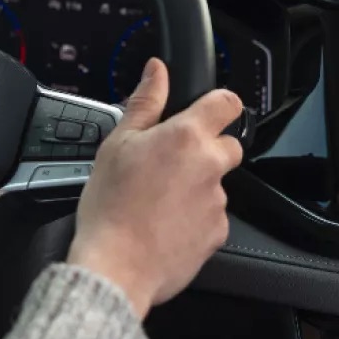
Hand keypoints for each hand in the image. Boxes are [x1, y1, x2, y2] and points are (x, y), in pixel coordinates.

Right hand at [68, 58, 243, 318]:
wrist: (117, 267)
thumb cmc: (110, 207)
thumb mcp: (117, 144)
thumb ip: (145, 103)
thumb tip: (157, 71)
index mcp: (186, 136)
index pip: (227, 103)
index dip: (219, 103)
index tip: (208, 110)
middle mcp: (210, 166)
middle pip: (228, 145)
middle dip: (206, 149)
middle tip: (169, 164)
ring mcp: (218, 201)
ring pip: (216, 183)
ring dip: (197, 186)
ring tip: (158, 201)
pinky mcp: (218, 233)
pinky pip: (212, 216)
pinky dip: (195, 217)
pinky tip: (165, 224)